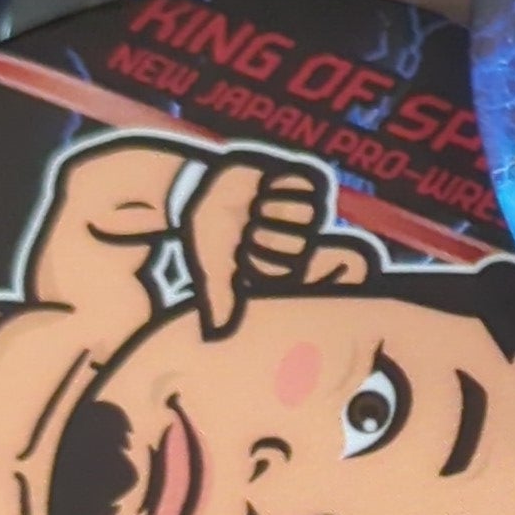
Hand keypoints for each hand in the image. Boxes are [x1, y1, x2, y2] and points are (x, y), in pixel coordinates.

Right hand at [188, 156, 328, 335]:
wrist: (207, 187)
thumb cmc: (212, 230)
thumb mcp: (213, 267)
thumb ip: (219, 296)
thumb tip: (215, 329)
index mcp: (283, 263)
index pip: (293, 267)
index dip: (266, 256)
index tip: (244, 249)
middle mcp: (297, 239)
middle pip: (302, 242)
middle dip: (269, 231)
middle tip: (249, 223)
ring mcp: (302, 212)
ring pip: (308, 214)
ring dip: (274, 206)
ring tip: (256, 203)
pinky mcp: (302, 185)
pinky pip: (308, 187)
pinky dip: (282, 185)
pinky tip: (266, 186)